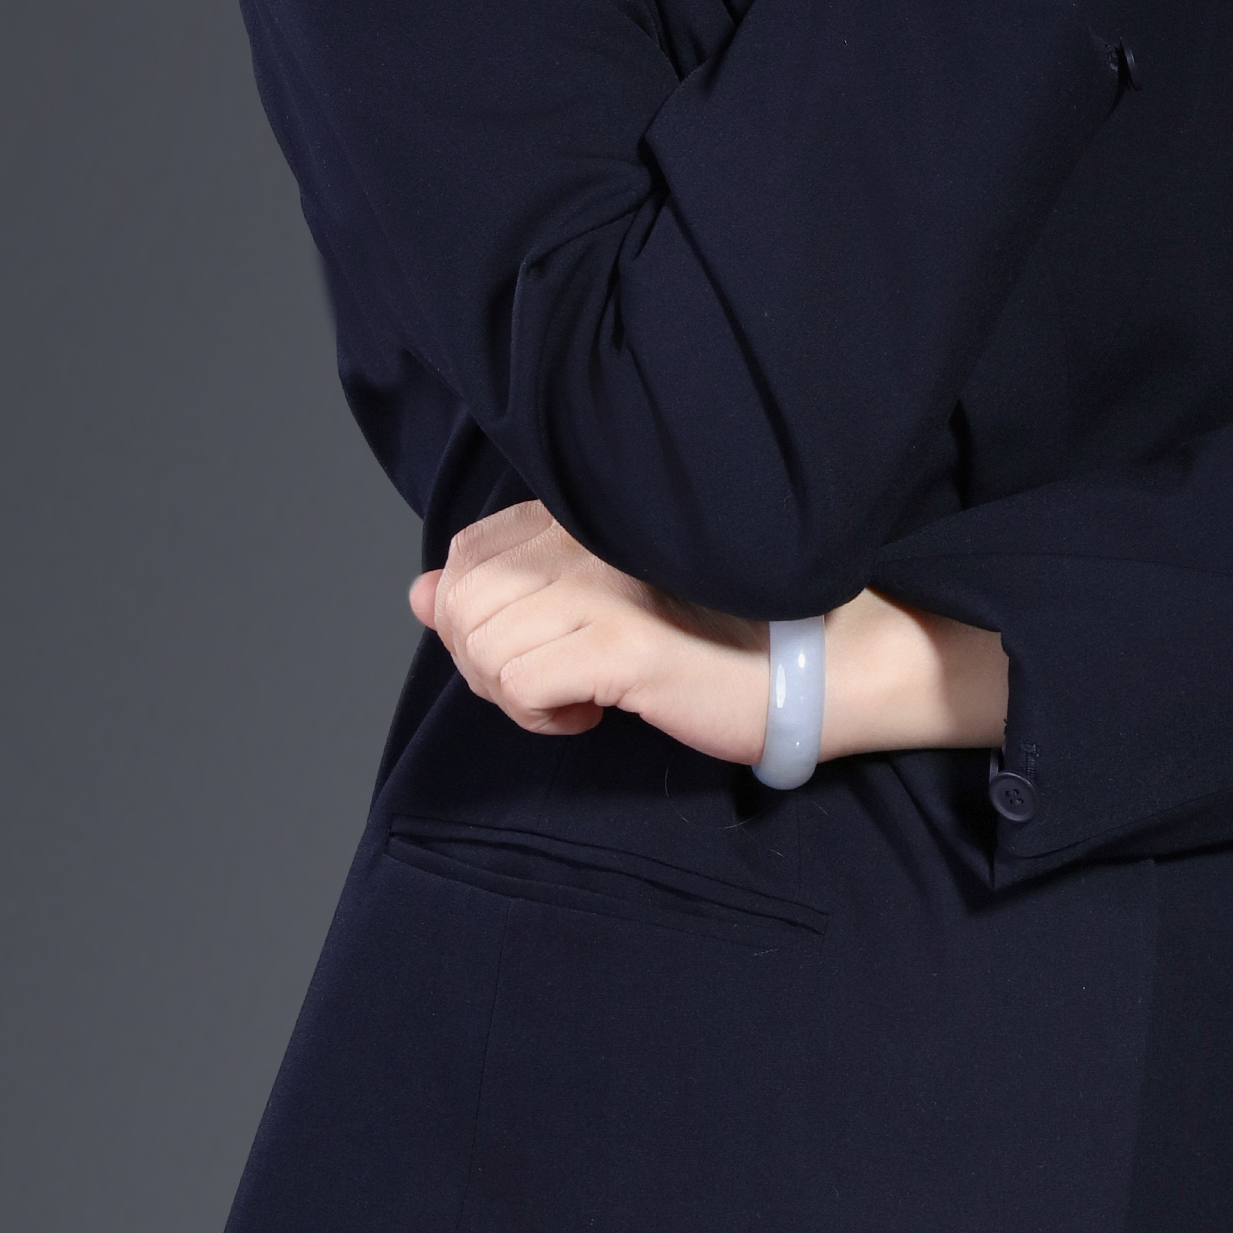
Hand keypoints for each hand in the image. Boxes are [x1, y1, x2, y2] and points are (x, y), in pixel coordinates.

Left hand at [411, 502, 769, 762]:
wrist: (812, 662)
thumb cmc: (710, 634)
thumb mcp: (597, 604)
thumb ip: (507, 590)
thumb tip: (420, 592)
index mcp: (579, 518)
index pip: (465, 557)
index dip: (472, 618)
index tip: (532, 649)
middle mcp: (585, 539)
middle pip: (461, 605)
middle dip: (485, 663)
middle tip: (549, 683)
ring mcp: (606, 588)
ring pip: (483, 647)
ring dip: (515, 694)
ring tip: (577, 696)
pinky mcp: (626, 644)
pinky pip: (521, 684)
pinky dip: (543, 715)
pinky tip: (594, 713)